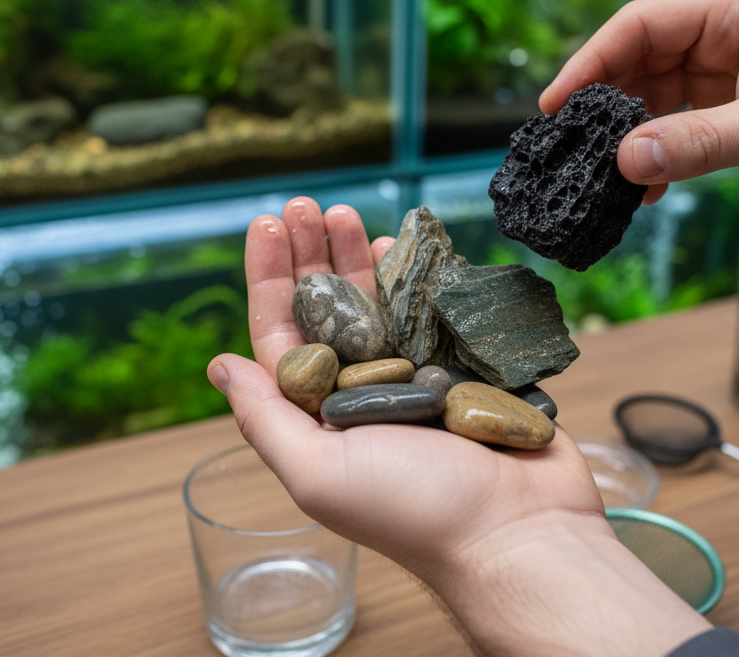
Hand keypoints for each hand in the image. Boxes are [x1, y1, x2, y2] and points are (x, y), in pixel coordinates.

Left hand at [207, 197, 710, 656]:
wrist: (520, 531)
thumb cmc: (416, 511)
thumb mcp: (319, 472)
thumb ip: (267, 418)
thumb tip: (218, 366)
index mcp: (319, 418)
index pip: (281, 335)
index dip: (270, 278)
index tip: (266, 225)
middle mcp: (362, 394)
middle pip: (325, 309)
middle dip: (311, 255)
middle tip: (306, 207)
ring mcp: (414, 378)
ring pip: (376, 303)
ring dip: (358, 256)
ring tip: (346, 215)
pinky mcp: (462, 367)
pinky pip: (431, 309)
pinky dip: (415, 275)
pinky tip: (400, 243)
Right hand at [541, 0, 738, 270]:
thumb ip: (699, 143)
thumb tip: (624, 160)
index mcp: (737, 10)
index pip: (644, 23)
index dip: (593, 60)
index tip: (556, 104)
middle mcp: (725, 34)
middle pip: (639, 58)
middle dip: (604, 103)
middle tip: (568, 148)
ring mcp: (726, 73)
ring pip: (652, 96)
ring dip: (627, 136)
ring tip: (600, 176)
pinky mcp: (731, 111)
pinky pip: (674, 127)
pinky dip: (654, 155)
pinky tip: (642, 190)